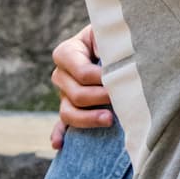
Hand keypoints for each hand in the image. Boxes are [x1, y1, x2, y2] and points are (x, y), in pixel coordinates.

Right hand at [50, 23, 111, 144]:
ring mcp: (64, 95)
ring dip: (88, 119)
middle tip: (120, 100)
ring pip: (68, 112)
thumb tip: (105, 56)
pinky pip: (61, 125)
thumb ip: (106, 41)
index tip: (119, 79)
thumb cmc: (113, 38)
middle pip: (76, 94)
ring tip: (109, 120)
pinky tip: (59, 144)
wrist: (116, 47)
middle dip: (99, 99)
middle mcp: (61, 75)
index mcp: (67, 53)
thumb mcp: (107, 34)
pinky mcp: (70, 109)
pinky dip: (59, 134)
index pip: (81, 72)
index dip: (100, 79)